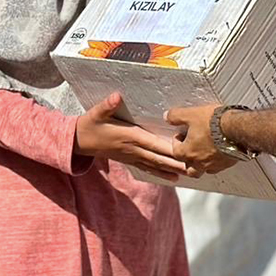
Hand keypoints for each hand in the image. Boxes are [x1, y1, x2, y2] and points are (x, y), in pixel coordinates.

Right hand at [76, 92, 197, 181]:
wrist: (78, 141)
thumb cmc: (90, 124)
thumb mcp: (96, 112)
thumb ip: (107, 105)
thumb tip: (115, 96)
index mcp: (130, 136)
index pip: (154, 143)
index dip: (169, 148)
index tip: (185, 150)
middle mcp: (133, 149)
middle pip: (159, 158)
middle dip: (177, 162)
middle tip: (196, 166)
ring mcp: (132, 157)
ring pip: (156, 165)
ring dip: (173, 170)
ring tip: (191, 173)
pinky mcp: (130, 160)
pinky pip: (148, 168)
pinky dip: (161, 173)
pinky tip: (174, 178)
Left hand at [166, 104, 238, 175]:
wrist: (237, 128)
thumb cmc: (214, 123)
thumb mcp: (191, 114)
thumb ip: (176, 116)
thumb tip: (167, 116)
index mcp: (187, 152)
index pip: (175, 151)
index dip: (177, 141)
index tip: (181, 135)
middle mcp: (200, 163)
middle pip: (189, 168)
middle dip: (188, 160)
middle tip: (191, 148)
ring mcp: (214, 165)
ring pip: (205, 170)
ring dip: (203, 163)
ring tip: (205, 152)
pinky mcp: (228, 163)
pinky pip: (219, 166)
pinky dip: (217, 161)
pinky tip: (220, 151)